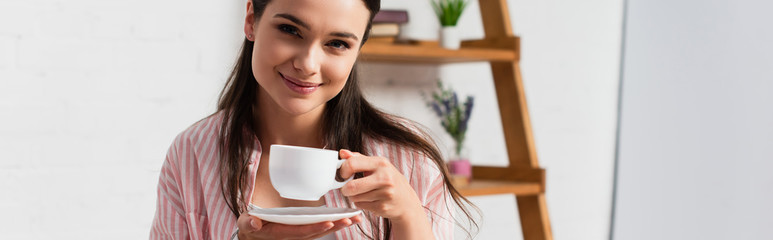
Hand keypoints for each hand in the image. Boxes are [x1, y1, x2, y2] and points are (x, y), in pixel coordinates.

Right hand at [236, 212, 360, 239]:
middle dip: (334, 226)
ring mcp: (300, 234)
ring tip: (355, 218)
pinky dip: (333, 223)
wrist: (253, 233)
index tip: (329, 221)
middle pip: (317, 232)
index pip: (301, 232)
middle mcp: (293, 236)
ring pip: (322, 231)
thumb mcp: (246, 224)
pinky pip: (320, 228)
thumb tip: (254, 224)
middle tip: (351, 219)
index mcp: (281, 233)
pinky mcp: (303, 230)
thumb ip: (249, 223)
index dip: (315, 227)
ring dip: (338, 225)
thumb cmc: (250, 227)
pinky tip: (346, 218)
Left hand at [338, 149, 424, 220]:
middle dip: (345, 188)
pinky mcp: (382, 207)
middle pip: (352, 186)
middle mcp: (385, 177)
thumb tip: (342, 153)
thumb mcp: (377, 165)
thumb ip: (359, 158)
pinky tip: (370, 200)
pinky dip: (361, 203)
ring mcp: (385, 193)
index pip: (352, 164)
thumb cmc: (389, 180)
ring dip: (354, 196)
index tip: (344, 174)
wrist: (406, 201)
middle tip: (347, 188)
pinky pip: (360, 206)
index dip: (343, 170)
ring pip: (354, 197)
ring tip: (363, 193)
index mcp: (381, 163)